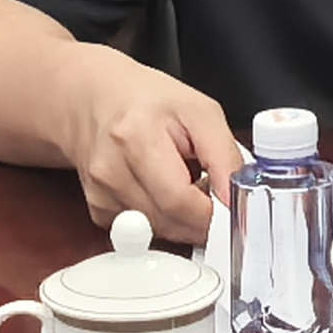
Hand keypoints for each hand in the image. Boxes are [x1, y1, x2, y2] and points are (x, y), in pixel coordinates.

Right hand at [54, 46, 241, 242]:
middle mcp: (111, 170)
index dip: (213, 213)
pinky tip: (160, 190)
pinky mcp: (97, 210)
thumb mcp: (200, 110)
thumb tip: (238, 198)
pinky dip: (161, 219)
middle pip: (170, 223)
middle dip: (202, 218)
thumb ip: (225, 156)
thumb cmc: (148, 100)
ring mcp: (100, 194)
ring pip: (158, 232)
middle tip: (212, 193)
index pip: (180, 202)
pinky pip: (142, 233)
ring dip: (182, 219)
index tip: (232, 208)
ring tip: (184, 183)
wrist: (94, 99)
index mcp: (136, 138)